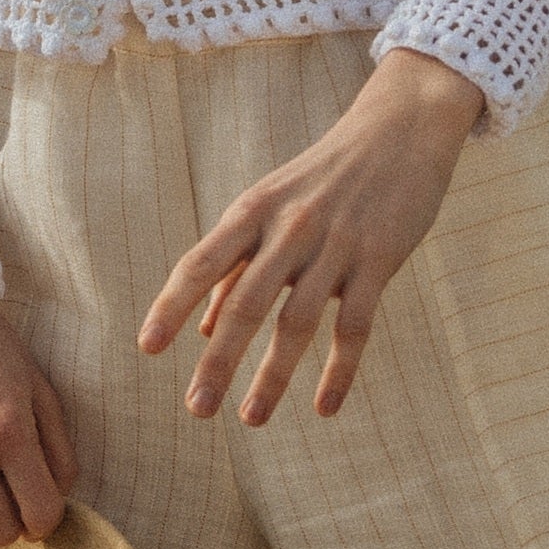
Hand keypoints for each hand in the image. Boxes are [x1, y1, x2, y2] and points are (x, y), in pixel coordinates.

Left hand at [139, 50, 485, 427]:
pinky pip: (356, 326)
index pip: (201, 262)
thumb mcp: (271, 206)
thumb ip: (237, 264)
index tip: (147, 348)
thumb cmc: (324, 176)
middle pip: (246, 303)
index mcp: (254, 210)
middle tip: (196, 408)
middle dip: (219, 360)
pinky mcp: (380, 259)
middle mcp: (289, 227)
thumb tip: (203, 329)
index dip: (172, 305)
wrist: (401, 130)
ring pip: (298, 321)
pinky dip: (339, 370)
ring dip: (273, 375)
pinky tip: (324, 408)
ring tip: (250, 418)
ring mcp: (336, 244)